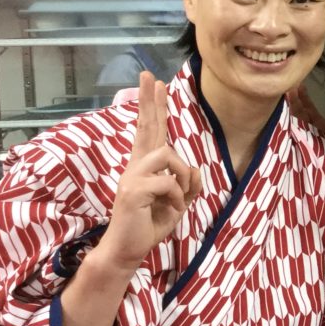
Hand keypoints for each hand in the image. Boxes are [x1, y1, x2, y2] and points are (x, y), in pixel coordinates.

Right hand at [100, 72, 201, 270]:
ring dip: (181, 178)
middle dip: (150, 101)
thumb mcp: (178, 203)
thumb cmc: (150, 225)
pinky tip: (170, 209)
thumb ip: (189, 185)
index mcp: (144, 167)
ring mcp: (131, 176)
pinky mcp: (132, 190)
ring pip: (167, 155)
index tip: (155, 82)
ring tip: (175, 199)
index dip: (153, 107)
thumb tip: (195, 167)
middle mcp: (135, 166)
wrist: (129, 250)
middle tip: (148, 75)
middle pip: (147, 127)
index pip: (150, 131)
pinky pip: (168, 182)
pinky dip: (177, 197)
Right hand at [286, 87, 324, 161]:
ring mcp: (304, 147)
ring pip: (293, 129)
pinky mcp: (300, 158)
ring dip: (289, 116)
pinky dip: (285, 134)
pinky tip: (280, 123)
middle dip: (293, 104)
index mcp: (321, 130)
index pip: (310, 112)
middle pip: (299, 118)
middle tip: (286, 88)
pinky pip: (291, 145)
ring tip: (283, 101)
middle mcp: (310, 136)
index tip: (297, 85)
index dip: (303, 99)